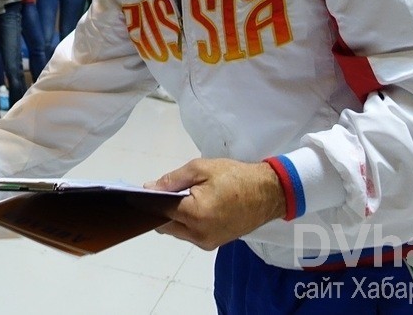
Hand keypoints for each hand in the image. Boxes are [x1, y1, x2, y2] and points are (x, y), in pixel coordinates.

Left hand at [148, 158, 285, 249]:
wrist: (268, 193)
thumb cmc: (236, 176)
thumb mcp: (201, 168)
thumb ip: (172, 180)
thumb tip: (149, 188)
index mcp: (196, 214)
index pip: (160, 211)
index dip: (150, 200)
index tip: (144, 191)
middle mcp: (199, 234)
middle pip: (165, 225)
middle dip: (161, 210)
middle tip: (166, 191)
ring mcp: (206, 242)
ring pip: (176, 231)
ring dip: (174, 217)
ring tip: (183, 197)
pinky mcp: (213, 244)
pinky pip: (189, 234)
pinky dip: (186, 222)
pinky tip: (193, 207)